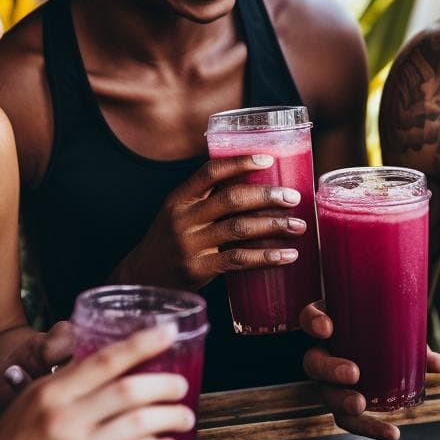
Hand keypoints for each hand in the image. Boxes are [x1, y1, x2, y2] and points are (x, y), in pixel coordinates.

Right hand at [0, 323, 195, 439]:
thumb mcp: (29, 404)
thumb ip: (66, 385)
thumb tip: (110, 366)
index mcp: (51, 392)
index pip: (107, 359)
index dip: (144, 343)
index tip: (169, 332)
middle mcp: (64, 419)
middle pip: (131, 390)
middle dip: (166, 385)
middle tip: (181, 386)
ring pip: (139, 425)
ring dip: (170, 417)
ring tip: (183, 417)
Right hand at [111, 155, 306, 290]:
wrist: (142, 280)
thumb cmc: (168, 242)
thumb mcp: (177, 214)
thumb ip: (206, 200)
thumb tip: (254, 185)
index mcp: (179, 198)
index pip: (210, 171)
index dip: (240, 162)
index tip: (268, 159)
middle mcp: (183, 218)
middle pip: (231, 199)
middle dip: (267, 196)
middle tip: (294, 197)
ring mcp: (190, 244)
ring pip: (239, 229)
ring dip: (273, 225)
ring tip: (298, 226)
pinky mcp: (199, 269)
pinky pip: (239, 260)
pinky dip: (266, 257)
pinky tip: (287, 256)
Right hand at [301, 300, 439, 439]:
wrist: (378, 343)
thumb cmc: (383, 329)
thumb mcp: (395, 329)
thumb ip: (414, 342)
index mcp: (331, 324)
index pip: (310, 318)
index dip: (315, 323)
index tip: (328, 328)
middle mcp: (324, 352)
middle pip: (313, 362)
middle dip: (330, 369)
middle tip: (353, 373)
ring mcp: (330, 380)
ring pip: (326, 394)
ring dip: (342, 402)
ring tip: (360, 406)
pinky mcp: (342, 402)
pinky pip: (348, 419)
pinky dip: (370, 429)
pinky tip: (393, 434)